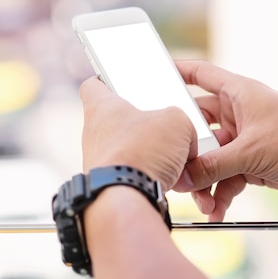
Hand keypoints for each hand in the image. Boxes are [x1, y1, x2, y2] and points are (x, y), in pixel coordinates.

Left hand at [79, 76, 197, 190]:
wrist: (127, 197)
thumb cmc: (142, 151)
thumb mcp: (176, 122)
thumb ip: (180, 121)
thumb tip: (183, 139)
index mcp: (101, 107)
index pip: (94, 85)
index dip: (107, 80)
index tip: (118, 81)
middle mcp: (94, 134)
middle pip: (120, 121)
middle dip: (146, 125)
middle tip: (169, 127)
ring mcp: (99, 161)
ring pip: (131, 151)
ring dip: (153, 155)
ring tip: (177, 160)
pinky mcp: (109, 183)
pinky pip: (134, 175)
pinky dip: (151, 177)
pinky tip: (170, 181)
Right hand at [174, 60, 277, 220]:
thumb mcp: (251, 152)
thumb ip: (213, 166)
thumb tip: (183, 178)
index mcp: (237, 94)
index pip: (200, 74)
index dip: (177, 72)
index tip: (153, 74)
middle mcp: (237, 114)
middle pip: (198, 127)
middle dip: (186, 150)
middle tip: (172, 165)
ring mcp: (242, 140)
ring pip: (210, 158)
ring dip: (204, 180)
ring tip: (200, 200)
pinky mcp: (250, 163)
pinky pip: (225, 176)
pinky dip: (219, 193)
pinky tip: (216, 209)